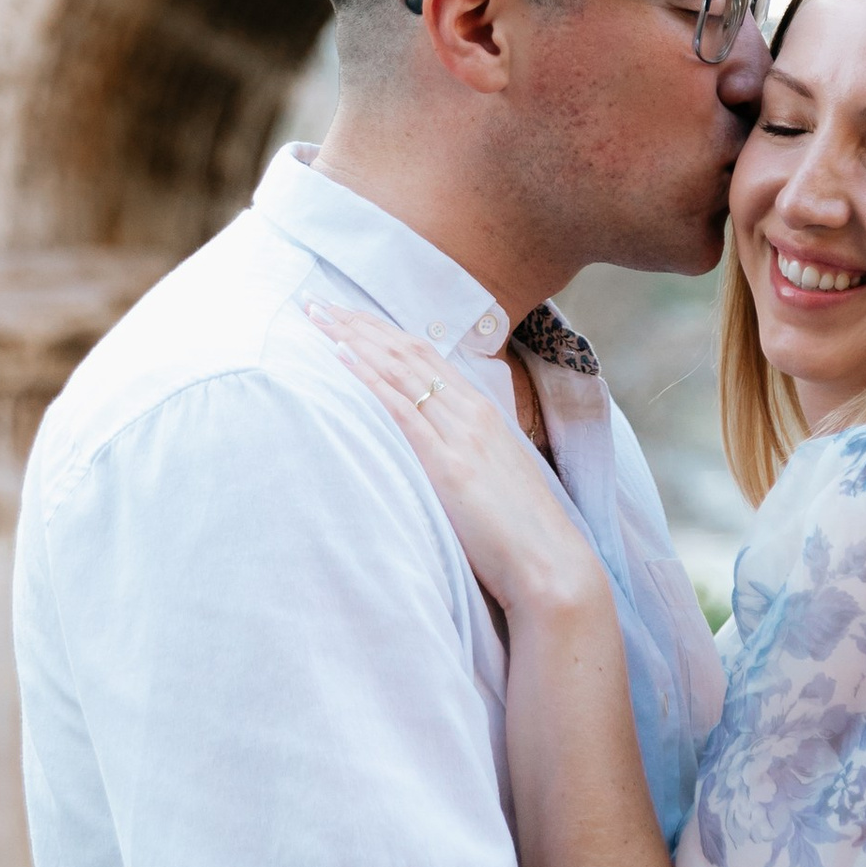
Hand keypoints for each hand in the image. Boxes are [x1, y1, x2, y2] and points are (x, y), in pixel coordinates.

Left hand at [306, 303, 603, 619]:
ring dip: (353, 339)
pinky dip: (369, 380)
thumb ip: (464, 449)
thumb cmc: (520, 530)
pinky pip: (402, 410)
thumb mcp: (493, 472)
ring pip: (400, 370)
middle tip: (315, 302)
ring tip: (316, 318)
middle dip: (358, 323)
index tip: (346, 314)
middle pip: (406, 351)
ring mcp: (461, 435)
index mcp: (482, 411)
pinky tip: (341, 359)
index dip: (381, 330)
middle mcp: (471, 412)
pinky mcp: (449, 465)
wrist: (550, 564)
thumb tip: (433, 445)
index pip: (424, 354)